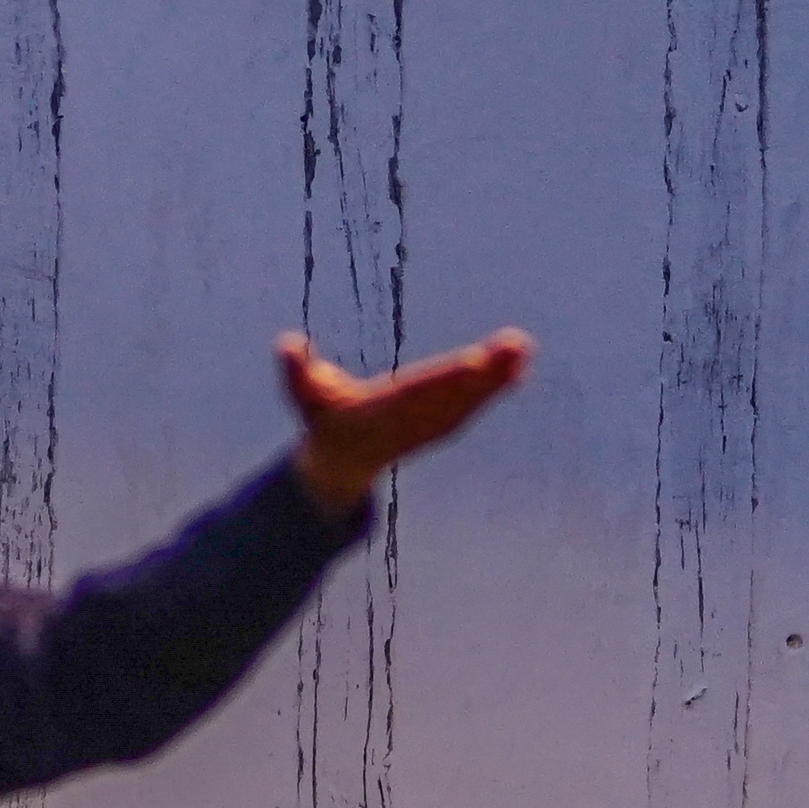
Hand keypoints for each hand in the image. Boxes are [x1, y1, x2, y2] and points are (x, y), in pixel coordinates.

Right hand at [277, 329, 530, 517]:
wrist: (341, 463)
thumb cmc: (323, 419)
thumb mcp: (304, 394)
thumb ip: (296, 370)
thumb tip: (287, 344)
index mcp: (383, 412)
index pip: (421, 391)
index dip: (449, 378)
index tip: (476, 363)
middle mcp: (414, 422)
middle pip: (456, 394)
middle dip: (485, 373)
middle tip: (514, 346)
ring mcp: (432, 426)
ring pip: (470, 400)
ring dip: (498, 376)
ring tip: (521, 347)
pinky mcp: (442, 425)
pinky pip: (472, 405)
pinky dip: (495, 388)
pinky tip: (517, 367)